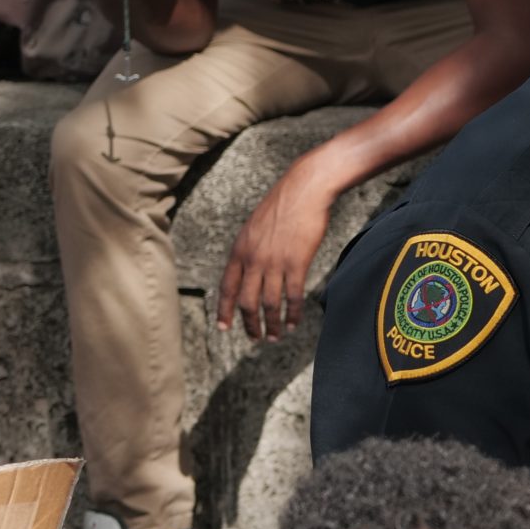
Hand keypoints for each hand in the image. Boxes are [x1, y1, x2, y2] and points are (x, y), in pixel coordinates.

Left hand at [217, 159, 337, 339]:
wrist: (305, 190)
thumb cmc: (284, 204)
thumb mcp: (255, 226)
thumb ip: (250, 249)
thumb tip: (250, 269)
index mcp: (240, 250)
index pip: (226, 288)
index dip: (225, 311)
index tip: (224, 328)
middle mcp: (253, 259)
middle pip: (246, 302)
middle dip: (250, 324)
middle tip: (256, 338)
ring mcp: (275, 262)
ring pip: (269, 304)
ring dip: (272, 324)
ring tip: (275, 336)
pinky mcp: (297, 263)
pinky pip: (292, 296)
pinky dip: (292, 313)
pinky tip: (294, 323)